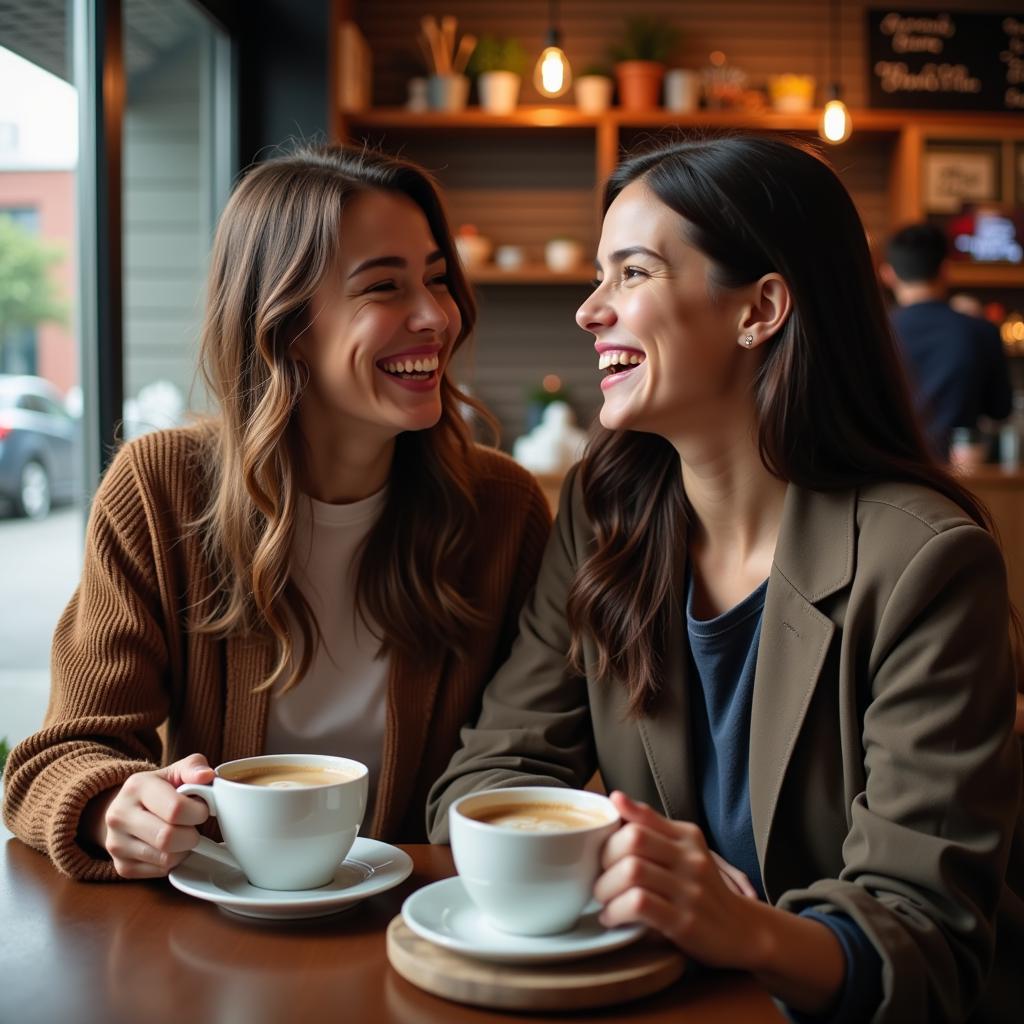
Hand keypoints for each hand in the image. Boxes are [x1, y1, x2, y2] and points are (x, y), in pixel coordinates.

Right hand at [87, 754, 214, 878]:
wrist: (127, 809)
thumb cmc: (161, 789)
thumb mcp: (177, 771)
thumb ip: (194, 767)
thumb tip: (207, 775)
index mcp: (136, 786)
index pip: (176, 809)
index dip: (198, 812)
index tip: (201, 809)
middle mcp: (119, 815)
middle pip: (168, 838)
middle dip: (192, 834)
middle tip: (193, 826)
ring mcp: (116, 844)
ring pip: (166, 859)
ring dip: (184, 850)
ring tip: (182, 834)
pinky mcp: (121, 866)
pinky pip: (160, 872)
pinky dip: (173, 862)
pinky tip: (171, 847)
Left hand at [594, 790, 758, 968]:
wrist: (743, 931)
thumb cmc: (703, 889)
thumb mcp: (684, 851)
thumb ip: (651, 826)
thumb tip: (615, 797)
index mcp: (687, 836)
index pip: (640, 819)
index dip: (609, 833)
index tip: (599, 851)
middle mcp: (690, 858)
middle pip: (632, 840)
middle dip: (604, 859)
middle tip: (598, 877)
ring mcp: (689, 889)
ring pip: (632, 871)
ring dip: (606, 888)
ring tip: (603, 900)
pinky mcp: (685, 921)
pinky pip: (639, 904)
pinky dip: (616, 910)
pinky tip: (612, 917)